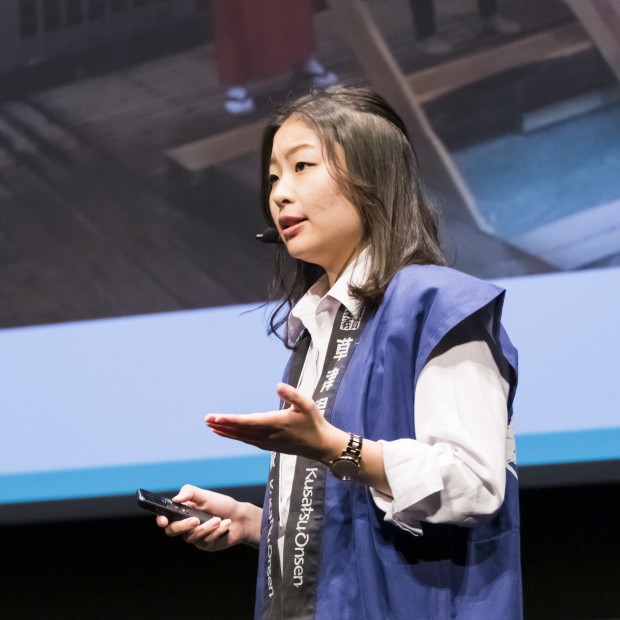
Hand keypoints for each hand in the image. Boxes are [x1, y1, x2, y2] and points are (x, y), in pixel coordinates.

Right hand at [156, 484, 261, 550]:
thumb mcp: (206, 495)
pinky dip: (216, 531)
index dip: (161, 519)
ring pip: (191, 536)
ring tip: (219, 519)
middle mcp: (185, 525)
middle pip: (172, 531)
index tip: (164, 520)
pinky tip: (225, 525)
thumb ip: (190, 492)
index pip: (166, 517)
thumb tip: (175, 498)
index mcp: (183, 511)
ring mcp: (194, 536)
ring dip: (207, 527)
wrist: (240, 517)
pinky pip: (204, 541)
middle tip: (196, 520)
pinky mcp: (204, 544)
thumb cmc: (221, 504)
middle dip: (183, 526)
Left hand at [205, 382, 347, 463]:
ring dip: (226, 431)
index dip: (231, 420)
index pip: (247, 422)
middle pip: (240, 430)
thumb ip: (292, 395)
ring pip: (241, 437)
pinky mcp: (268, 444)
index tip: (216, 418)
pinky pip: (247, 440)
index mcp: (275, 423)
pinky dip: (235, 436)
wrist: (320, 445)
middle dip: (223, 424)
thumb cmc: (314, 422)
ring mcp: (267, 441)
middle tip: (207, 419)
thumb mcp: (307, 404)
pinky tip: (227, 433)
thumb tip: (277, 385)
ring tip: (211, 425)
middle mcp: (268, 434)